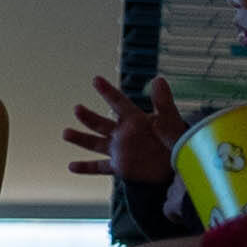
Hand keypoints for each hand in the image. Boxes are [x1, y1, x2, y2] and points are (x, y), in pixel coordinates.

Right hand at [64, 72, 189, 185]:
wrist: (181, 165)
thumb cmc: (178, 140)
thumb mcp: (171, 119)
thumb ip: (163, 102)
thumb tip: (158, 79)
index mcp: (135, 119)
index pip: (119, 102)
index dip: (108, 91)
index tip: (96, 79)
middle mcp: (123, 133)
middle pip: (101, 123)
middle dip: (88, 116)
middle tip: (77, 109)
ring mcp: (120, 150)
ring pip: (95, 143)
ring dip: (80, 138)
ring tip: (66, 133)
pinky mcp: (120, 166)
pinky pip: (100, 167)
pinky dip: (86, 167)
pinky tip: (71, 166)